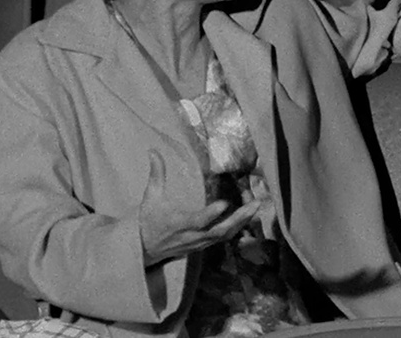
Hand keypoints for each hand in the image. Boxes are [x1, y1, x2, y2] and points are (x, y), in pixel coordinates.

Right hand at [138, 150, 258, 266]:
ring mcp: (199, 243)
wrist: (144, 248)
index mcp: (178, 224)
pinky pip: (224, 239)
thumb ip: (156, 175)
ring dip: (242, 222)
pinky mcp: (203, 245)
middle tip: (255, 204)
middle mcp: (191, 236)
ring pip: (224, 236)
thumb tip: (153, 151)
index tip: (224, 203)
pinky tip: (249, 216)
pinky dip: (238, 228)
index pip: (197, 221)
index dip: (211, 214)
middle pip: (219, 231)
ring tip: (256, 207)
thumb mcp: (150, 198)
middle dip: (239, 218)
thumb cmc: (148, 220)